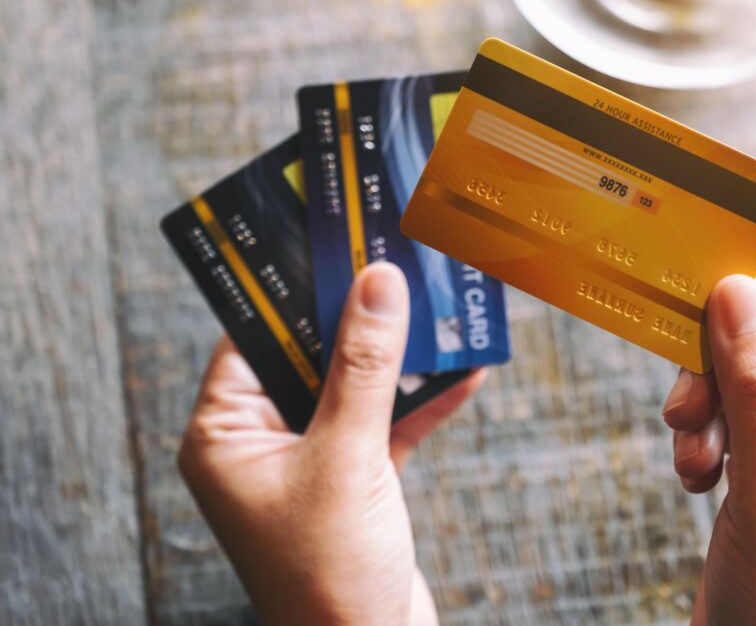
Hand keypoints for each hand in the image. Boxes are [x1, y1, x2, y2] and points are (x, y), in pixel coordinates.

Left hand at [178, 263, 484, 625]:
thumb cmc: (328, 574)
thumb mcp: (345, 458)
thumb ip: (362, 369)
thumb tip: (377, 284)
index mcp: (226, 435)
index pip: (254, 338)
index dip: (294, 291)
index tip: (334, 244)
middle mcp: (263, 443)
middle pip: (311, 357)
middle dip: (360, 317)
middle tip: (396, 262)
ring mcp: (313, 461)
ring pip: (356, 387)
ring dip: (400, 356)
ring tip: (438, 306)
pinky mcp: (357, 480)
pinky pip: (388, 424)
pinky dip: (423, 401)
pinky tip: (465, 370)